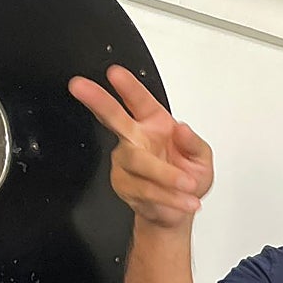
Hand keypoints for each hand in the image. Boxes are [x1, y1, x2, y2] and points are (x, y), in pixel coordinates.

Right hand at [68, 65, 213, 228]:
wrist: (179, 209)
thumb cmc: (188, 177)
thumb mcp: (202, 158)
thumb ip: (194, 143)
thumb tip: (182, 129)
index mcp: (154, 122)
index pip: (138, 100)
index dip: (127, 86)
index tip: (115, 73)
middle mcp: (136, 138)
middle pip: (112, 117)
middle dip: (97, 100)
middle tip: (80, 87)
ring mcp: (126, 161)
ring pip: (138, 161)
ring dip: (167, 175)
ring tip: (188, 185)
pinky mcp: (123, 184)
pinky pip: (144, 188)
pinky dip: (168, 196)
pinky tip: (183, 199)